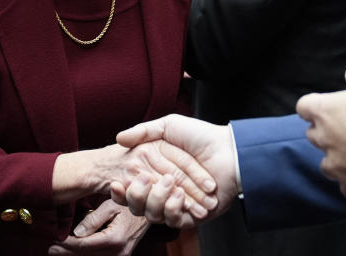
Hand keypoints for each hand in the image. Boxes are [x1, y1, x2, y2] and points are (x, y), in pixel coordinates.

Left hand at [48, 200, 149, 254]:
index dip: (67, 244)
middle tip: (51, 249)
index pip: (84, 245)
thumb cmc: (131, 204)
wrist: (151, 210)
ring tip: (58, 251)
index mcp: (115, 238)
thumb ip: (94, 219)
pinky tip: (74, 252)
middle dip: (67, 253)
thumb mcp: (112, 205)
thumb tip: (77, 232)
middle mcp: (119, 252)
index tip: (54, 240)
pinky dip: (86, 255)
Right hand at [112, 114, 236, 227]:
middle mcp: (164, 189)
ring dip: (158, 200)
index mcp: (155, 171)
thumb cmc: (201, 136)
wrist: (229, 152)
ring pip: (153, 214)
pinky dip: (174, 209)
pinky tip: (179, 196)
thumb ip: (143, 131)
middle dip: (137, 195)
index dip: (121, 189)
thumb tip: (118, 138)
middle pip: (138, 203)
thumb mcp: (169, 125)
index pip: (131, 185)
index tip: (116, 183)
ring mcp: (177, 203)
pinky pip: (174, 221)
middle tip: (144, 180)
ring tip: (170, 184)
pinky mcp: (191, 215)